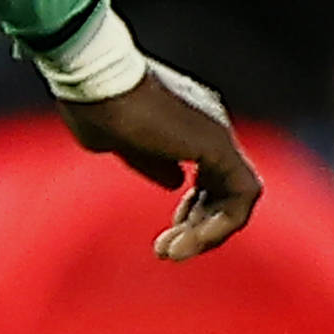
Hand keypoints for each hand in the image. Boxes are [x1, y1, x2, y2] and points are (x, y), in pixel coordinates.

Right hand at [61, 57, 257, 259]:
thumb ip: (149, 163)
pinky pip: (242, 194)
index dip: (192, 208)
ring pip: (237, 195)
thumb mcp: (115, 143)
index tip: (165, 233)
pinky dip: (223, 223)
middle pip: (223, 187)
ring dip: (210, 232)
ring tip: (173, 254)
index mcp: (187, 122)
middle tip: (166, 252)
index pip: (208, 172)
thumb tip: (175, 182)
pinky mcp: (217, 144)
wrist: (95, 80)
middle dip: (198, 226)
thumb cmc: (92, 105)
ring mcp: (217, 133)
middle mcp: (209, 125)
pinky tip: (194, 242)